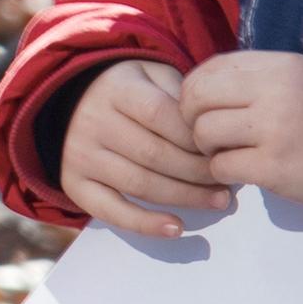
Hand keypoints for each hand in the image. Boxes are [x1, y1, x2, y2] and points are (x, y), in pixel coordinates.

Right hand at [58, 58, 233, 240]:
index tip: (224, 149)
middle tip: (228, 181)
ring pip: (139, 184)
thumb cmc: (130, 90)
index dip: (195, 136)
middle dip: (198, 172)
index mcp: (116, 89)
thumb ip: (181, 95)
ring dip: (184, 197)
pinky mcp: (74, 184)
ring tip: (217, 201)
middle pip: (154, 154)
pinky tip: (175, 228)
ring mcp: (80, 155)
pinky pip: (111, 211)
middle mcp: (93, 121)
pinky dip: (144, 223)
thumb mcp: (153, 74)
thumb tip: (216, 135)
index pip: (160, 115)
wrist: (74, 102)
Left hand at [183, 49, 302, 209]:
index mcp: (278, 65)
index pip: (210, 68)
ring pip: (204, 132)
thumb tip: (200, 89)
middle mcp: (273, 91)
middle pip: (197, 97)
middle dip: (191, 119)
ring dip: (207, 148)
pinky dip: (222, 172)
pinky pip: (221, 166)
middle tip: (207, 135)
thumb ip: (255, 79)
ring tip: (228, 153)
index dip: (194, 90)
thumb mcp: (298, 81)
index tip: (202, 109)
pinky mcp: (273, 166)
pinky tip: (241, 172)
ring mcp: (273, 129)